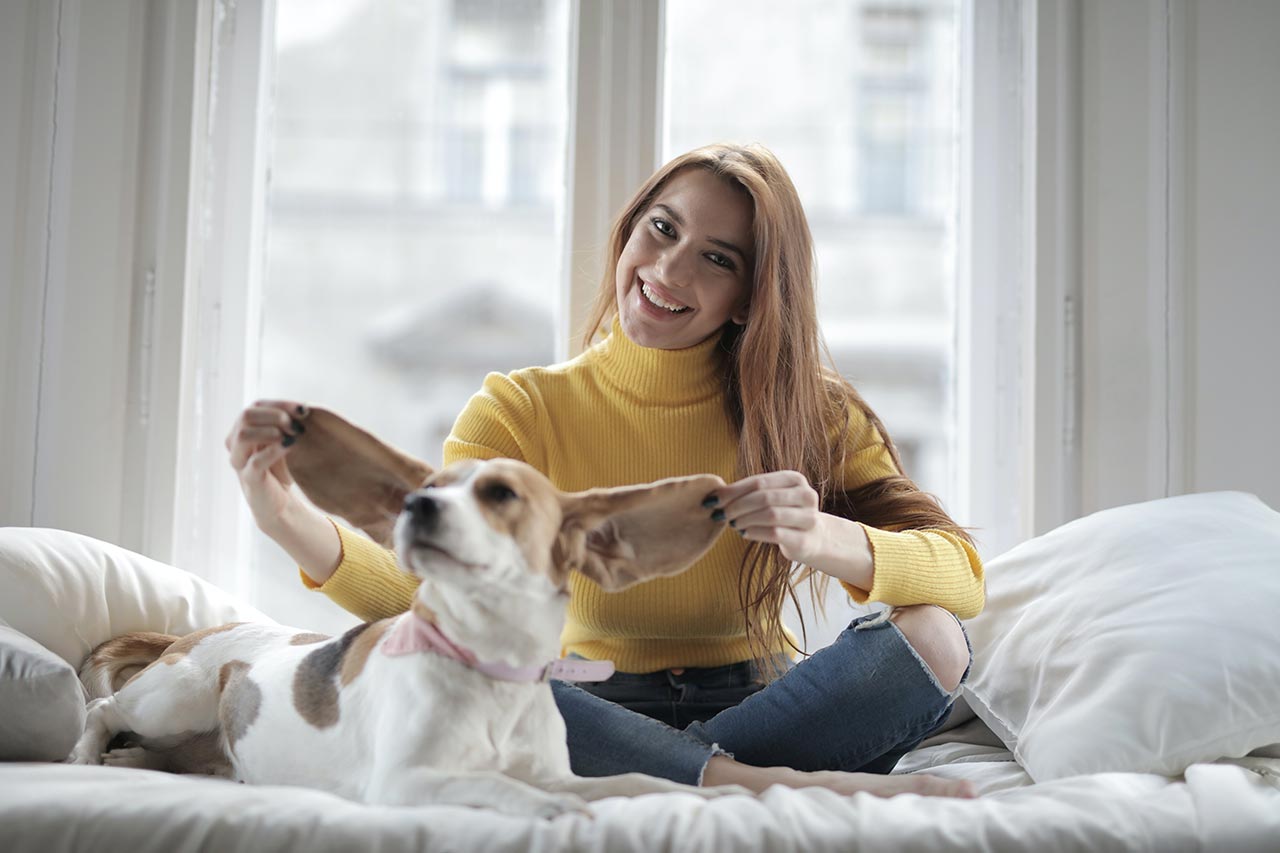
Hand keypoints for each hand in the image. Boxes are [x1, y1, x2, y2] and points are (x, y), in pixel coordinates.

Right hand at [225, 399, 306, 532]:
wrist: (280, 503)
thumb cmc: (281, 469)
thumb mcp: (283, 441)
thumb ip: (286, 424)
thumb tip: (302, 408)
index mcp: (243, 429)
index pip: (256, 406)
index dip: (280, 404)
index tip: (303, 409)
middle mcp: (236, 443)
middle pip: (246, 415)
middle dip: (275, 416)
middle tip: (296, 427)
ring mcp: (240, 462)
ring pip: (243, 435)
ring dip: (271, 431)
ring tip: (292, 437)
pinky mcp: (249, 479)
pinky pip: (255, 462)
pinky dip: (274, 451)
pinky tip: (289, 447)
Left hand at [710, 471, 825, 564]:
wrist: (813, 537)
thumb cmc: (784, 513)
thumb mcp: (770, 497)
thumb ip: (748, 492)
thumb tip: (714, 494)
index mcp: (795, 479)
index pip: (759, 481)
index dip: (733, 490)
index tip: (713, 499)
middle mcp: (806, 495)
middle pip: (764, 497)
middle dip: (737, 506)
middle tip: (719, 514)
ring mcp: (808, 518)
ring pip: (770, 515)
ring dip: (745, 519)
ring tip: (732, 524)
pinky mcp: (804, 539)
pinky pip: (774, 534)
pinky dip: (755, 532)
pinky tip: (744, 533)